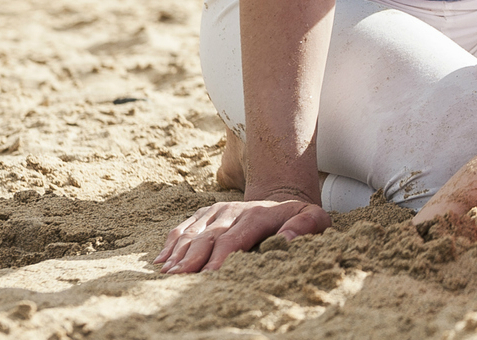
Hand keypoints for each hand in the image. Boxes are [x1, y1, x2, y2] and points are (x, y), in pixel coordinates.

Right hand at [154, 191, 328, 273]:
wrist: (283, 198)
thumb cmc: (299, 218)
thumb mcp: (315, 218)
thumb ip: (305, 226)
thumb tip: (286, 238)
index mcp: (257, 215)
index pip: (234, 238)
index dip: (220, 256)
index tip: (209, 274)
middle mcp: (233, 210)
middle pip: (208, 237)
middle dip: (192, 258)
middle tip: (177, 278)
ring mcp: (217, 211)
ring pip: (192, 231)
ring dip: (178, 252)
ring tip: (166, 272)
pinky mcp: (207, 213)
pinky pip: (185, 227)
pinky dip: (172, 243)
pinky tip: (161, 260)